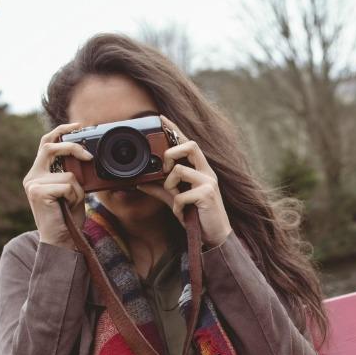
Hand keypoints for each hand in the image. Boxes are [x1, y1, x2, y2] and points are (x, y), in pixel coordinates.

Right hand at [23, 123, 92, 250]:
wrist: (61, 239)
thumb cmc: (69, 216)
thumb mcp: (73, 191)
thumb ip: (73, 174)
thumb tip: (88, 157)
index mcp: (39, 173)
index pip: (47, 143)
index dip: (61, 130)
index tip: (78, 125)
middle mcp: (32, 176)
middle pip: (51, 147)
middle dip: (73, 147)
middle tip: (90, 156)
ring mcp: (32, 183)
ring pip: (69, 174)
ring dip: (79, 190)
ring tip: (71, 203)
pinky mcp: (37, 192)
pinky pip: (67, 185)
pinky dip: (75, 196)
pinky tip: (67, 207)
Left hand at [136, 115, 232, 247]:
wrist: (216, 236)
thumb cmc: (198, 216)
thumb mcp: (176, 200)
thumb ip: (160, 189)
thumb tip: (139, 182)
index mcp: (201, 170)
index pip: (188, 143)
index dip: (175, 129)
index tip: (161, 118)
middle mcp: (207, 172)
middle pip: (190, 145)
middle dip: (171, 153)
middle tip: (164, 170)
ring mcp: (209, 182)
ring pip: (180, 170)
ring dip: (170, 186)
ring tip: (176, 199)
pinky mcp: (207, 195)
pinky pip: (181, 195)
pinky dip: (177, 206)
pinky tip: (182, 213)